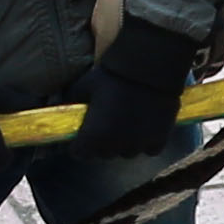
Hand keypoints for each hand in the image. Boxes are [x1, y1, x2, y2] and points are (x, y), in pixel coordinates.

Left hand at [68, 18, 196, 160]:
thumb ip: (72, 103)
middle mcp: (114, 147)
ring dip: (125, 143)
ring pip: (127, 152)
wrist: (147, 70)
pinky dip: (147, 141)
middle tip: (107, 125)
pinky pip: (150, 149)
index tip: (85, 133)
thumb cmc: (111, 77)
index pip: (80, 153)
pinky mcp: (159, 140)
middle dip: (103, 143)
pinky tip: (146, 126)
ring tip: (128, 125)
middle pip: (104, 154)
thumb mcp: (82, 87)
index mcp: (91, 137)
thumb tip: (64, 108)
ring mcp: (138, 145)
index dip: (81, 143)